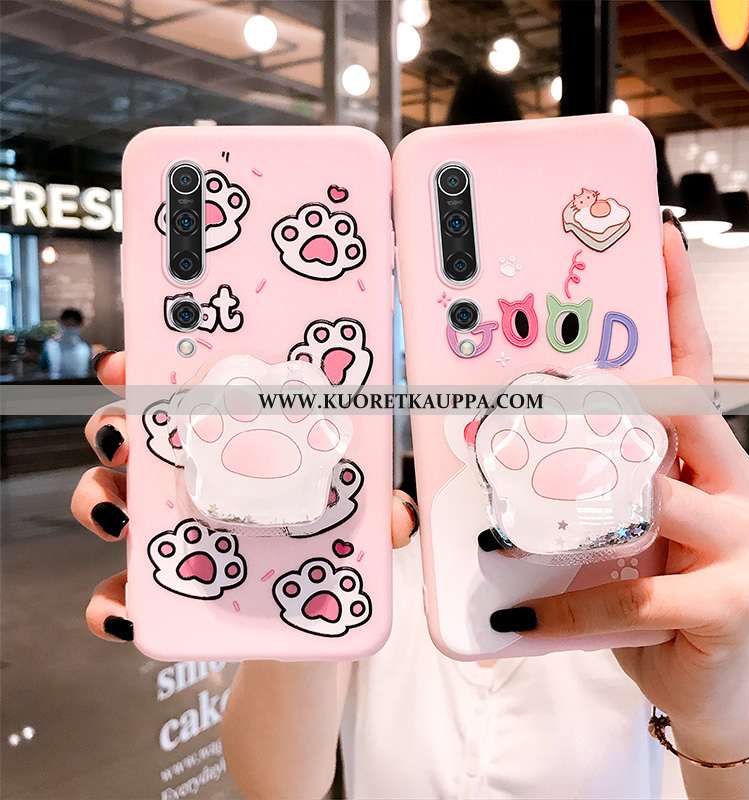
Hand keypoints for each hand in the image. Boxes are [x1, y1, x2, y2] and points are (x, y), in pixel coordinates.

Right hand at [71, 352, 418, 641]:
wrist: (308, 630)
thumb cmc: (326, 555)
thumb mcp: (358, 527)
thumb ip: (380, 516)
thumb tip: (401, 516)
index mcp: (236, 446)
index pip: (190, 394)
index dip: (156, 370)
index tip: (138, 361)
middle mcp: (193, 479)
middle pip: (136, 436)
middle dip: (115, 425)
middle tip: (126, 434)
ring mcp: (170, 530)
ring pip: (110, 499)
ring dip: (98, 499)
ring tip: (120, 518)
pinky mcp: (162, 590)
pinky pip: (117, 593)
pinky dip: (110, 601)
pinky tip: (129, 611)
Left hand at [490, 221, 748, 756]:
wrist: (696, 674)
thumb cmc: (646, 581)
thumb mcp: (613, 520)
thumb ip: (584, 481)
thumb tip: (507, 451)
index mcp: (704, 452)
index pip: (691, 368)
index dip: (676, 301)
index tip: (658, 240)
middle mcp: (733, 481)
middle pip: (674, 411)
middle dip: (608, 401)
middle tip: (541, 402)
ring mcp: (738, 538)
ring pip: (650, 498)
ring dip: (570, 515)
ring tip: (505, 533)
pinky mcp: (727, 601)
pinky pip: (632, 596)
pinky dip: (567, 607)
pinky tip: (521, 617)